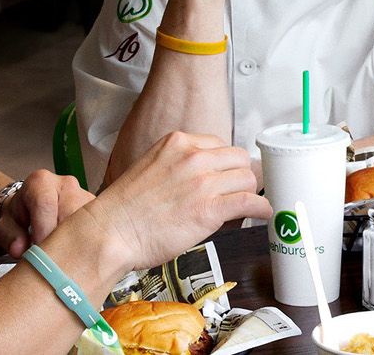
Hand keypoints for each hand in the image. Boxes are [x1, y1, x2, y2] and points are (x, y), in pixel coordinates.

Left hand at [0, 170, 95, 257]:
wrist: (30, 211)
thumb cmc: (19, 217)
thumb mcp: (5, 226)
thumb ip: (9, 236)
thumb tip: (20, 249)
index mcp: (41, 183)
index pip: (45, 204)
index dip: (42, 230)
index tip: (39, 250)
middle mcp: (67, 185)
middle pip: (71, 213)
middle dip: (62, 241)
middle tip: (53, 263)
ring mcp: (86, 197)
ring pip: (90, 222)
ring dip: (78, 245)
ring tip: (66, 262)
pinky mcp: (100, 211)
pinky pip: (99, 229)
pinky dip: (89, 246)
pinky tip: (79, 259)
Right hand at [88, 131, 269, 269]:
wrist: (111, 232)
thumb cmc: (125, 209)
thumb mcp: (151, 167)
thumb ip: (178, 166)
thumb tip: (203, 178)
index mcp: (177, 142)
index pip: (220, 145)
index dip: (227, 164)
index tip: (227, 177)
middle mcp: (192, 157)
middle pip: (239, 159)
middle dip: (242, 176)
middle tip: (239, 193)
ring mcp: (202, 182)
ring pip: (248, 179)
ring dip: (251, 193)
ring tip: (247, 207)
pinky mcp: (209, 209)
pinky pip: (250, 202)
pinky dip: (262, 208)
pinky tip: (262, 214)